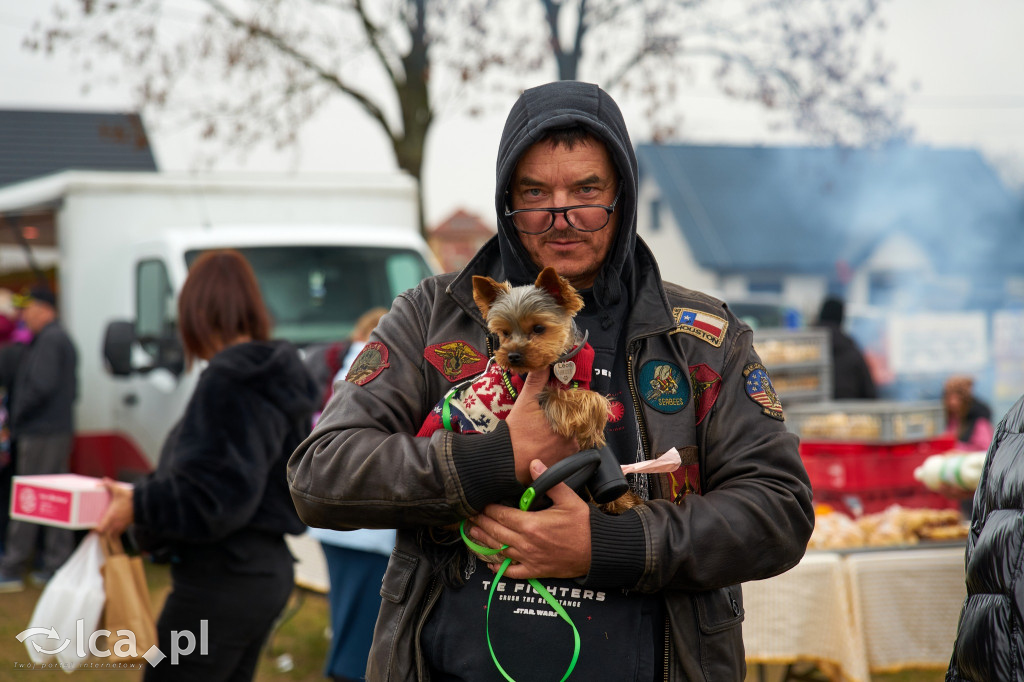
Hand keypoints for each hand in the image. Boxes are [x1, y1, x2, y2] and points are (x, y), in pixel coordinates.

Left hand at [95, 478, 133, 535]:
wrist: (145, 503)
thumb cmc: (132, 498)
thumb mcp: (119, 490)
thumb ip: (110, 485)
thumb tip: (104, 480)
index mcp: (111, 516)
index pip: (100, 529)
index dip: (95, 529)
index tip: (93, 527)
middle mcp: (115, 523)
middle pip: (104, 535)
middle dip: (100, 534)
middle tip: (96, 530)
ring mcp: (121, 525)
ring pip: (112, 536)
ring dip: (107, 534)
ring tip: (104, 531)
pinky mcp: (127, 525)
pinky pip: (119, 533)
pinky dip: (115, 533)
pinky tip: (114, 528)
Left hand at [469, 459, 591, 579]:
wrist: (598, 552)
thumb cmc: (584, 525)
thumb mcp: (569, 499)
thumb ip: (549, 481)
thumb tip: (534, 462)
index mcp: (531, 524)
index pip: (500, 515)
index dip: (487, 509)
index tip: (478, 503)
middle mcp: (525, 543)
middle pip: (495, 532)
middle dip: (480, 523)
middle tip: (469, 517)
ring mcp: (528, 559)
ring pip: (499, 550)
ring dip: (483, 542)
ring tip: (471, 534)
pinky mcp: (534, 571)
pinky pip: (511, 572)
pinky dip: (498, 568)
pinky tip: (490, 564)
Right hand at [506, 367, 577, 483]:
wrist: (505, 460)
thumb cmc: (515, 432)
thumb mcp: (525, 401)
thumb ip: (537, 381)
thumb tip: (543, 363)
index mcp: (567, 422)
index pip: (577, 413)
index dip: (569, 411)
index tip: (558, 413)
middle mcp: (572, 440)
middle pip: (574, 428)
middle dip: (564, 425)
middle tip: (545, 426)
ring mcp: (567, 456)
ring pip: (570, 443)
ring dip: (562, 440)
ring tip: (544, 438)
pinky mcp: (560, 468)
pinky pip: (565, 457)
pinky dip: (558, 453)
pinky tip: (545, 449)